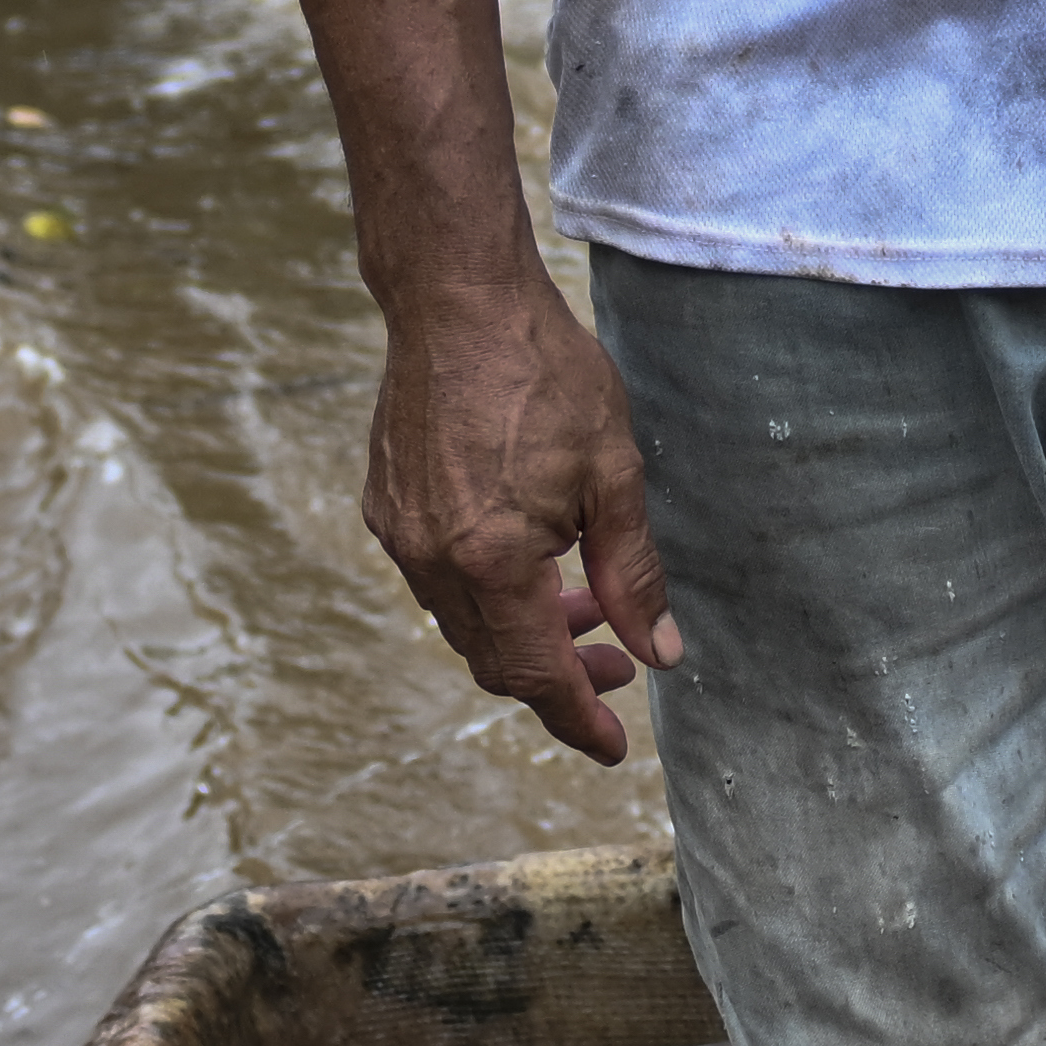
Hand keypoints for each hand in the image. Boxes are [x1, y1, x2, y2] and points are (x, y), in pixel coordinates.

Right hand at [364, 271, 682, 763]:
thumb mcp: (615, 475)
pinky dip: (486, 591)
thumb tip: (659, 653)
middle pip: (495, 659)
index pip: (536, 675)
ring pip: (463, 622)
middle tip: (616, 665)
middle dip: (558, 677)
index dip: (577, 719)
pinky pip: (437, 580)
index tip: (612, 746)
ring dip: (524, 631)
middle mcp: (432, 560)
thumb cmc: (543, 373)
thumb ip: (635, 575)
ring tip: (584, 602)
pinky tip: (530, 558)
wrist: (457, 299)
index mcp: (491, 560)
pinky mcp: (387, 506)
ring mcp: (400, 534)